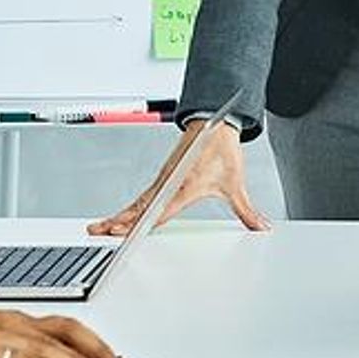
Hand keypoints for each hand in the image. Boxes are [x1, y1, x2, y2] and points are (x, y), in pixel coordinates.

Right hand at [88, 119, 268, 235]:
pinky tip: (116, 220)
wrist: (213, 124)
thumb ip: (247, 211)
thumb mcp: (236, 184)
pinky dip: (126, 210)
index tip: (124, 230)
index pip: (160, 209)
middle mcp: (168, 184)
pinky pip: (140, 199)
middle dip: (118, 221)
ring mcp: (161, 182)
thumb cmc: (221, 150)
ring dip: (116, 216)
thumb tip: (261, 227)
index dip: (142, 222)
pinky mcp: (160, 181)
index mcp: (185, 185)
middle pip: (139, 208)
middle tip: (99, 233)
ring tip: (97, 230)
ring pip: (136, 204)